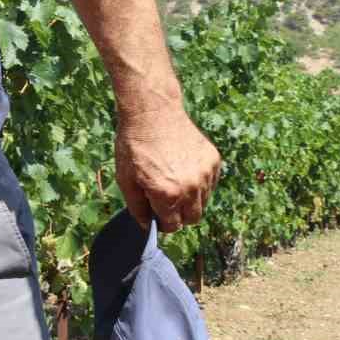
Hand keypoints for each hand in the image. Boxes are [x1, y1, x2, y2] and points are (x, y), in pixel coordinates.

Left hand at [114, 106, 221, 232]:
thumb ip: (137, 207)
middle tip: (164, 201)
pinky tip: (182, 169)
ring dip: (190, 199)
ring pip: (203, 202)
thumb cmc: (133, 146)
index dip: (162, 222)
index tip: (156, 213)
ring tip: (172, 180)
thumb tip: (147, 226)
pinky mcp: (214, 161)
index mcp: (167, 195)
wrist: (152, 113)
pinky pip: (210, 184)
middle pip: (192, 218)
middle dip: (178, 215)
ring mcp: (205, 174)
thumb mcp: (125, 179)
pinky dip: (199, 183)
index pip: (172, 225)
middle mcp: (191, 187)